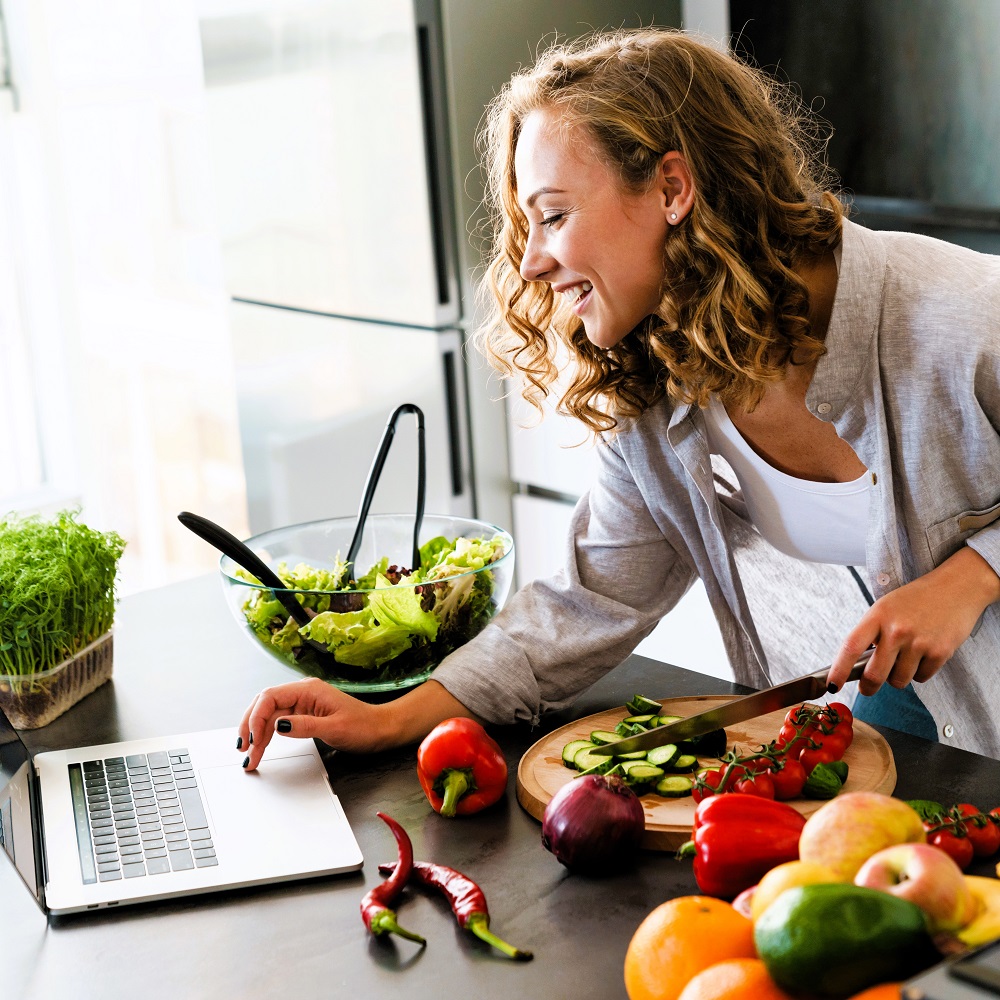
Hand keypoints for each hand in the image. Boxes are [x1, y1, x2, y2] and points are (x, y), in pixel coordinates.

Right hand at [237, 678, 476, 770]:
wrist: (381, 730)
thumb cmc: (364, 726)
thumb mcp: (335, 728)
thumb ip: (305, 726)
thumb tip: (277, 726)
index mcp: (308, 689)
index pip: (270, 696)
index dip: (256, 717)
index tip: (252, 739)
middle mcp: (302, 693)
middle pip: (264, 705)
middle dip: (250, 726)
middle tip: (244, 750)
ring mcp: (302, 704)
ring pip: (269, 715)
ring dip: (257, 734)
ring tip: (250, 757)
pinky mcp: (304, 715)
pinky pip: (279, 723)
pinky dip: (268, 736)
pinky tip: (261, 748)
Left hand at [827, 547, 999, 695]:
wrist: (956, 588)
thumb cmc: (916, 599)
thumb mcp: (886, 608)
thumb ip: (872, 633)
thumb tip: (857, 665)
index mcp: (878, 616)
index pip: (850, 647)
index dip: (839, 670)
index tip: (832, 685)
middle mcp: (897, 630)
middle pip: (874, 674)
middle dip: (868, 687)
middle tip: (867, 688)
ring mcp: (919, 642)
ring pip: (898, 680)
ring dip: (898, 678)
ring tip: (904, 659)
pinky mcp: (940, 652)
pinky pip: (921, 678)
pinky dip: (920, 673)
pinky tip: (923, 655)